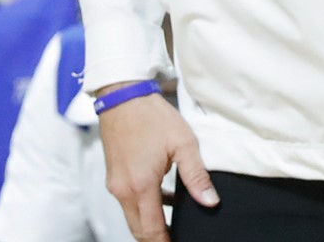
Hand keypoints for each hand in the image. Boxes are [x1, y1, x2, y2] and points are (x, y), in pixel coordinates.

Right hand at [96, 88, 217, 241]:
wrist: (122, 96)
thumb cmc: (151, 116)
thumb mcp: (183, 143)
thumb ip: (197, 176)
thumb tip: (210, 201)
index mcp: (141, 185)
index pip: (153, 230)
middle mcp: (123, 189)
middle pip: (139, 230)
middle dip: (156, 239)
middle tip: (176, 237)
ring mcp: (115, 184)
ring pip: (132, 217)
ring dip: (151, 223)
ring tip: (174, 221)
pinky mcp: (113, 176)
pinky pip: (129, 202)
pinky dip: (144, 207)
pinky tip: (164, 197)